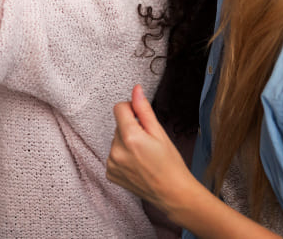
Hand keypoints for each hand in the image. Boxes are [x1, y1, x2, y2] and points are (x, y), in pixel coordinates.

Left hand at [106, 85, 195, 212]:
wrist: (172, 193)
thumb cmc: (170, 164)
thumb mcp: (159, 132)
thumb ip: (144, 109)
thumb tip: (136, 89)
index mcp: (130, 137)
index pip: (119, 108)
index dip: (132, 109)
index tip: (142, 119)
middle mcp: (116, 151)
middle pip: (118, 126)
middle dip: (131, 129)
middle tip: (149, 143)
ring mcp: (112, 164)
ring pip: (116, 141)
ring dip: (126, 143)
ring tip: (144, 156)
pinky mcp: (110, 174)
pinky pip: (113, 156)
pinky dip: (123, 157)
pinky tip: (137, 165)